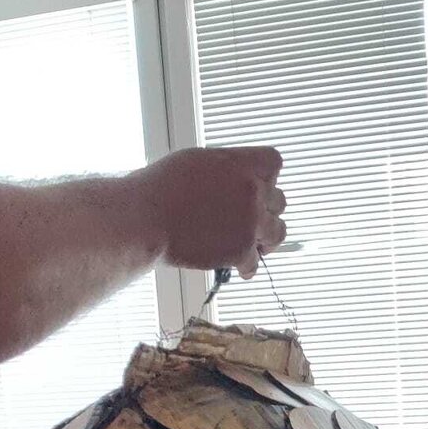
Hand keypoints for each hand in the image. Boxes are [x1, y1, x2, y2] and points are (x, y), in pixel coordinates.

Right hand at [137, 146, 286, 278]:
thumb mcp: (195, 161)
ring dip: (267, 238)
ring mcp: (250, 222)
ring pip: (278, 232)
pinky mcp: (242, 251)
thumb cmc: (160, 189)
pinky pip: (257, 262)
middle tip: (253, 217)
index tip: (260, 184)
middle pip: (279, 200)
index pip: (274, 162)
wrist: (148, 219)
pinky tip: (241, 267)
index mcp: (238, 164)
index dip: (268, 175)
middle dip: (266, 209)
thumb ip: (223, 169)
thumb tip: (230, 177)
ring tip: (257, 243)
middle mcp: (250, 190)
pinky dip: (248, 266)